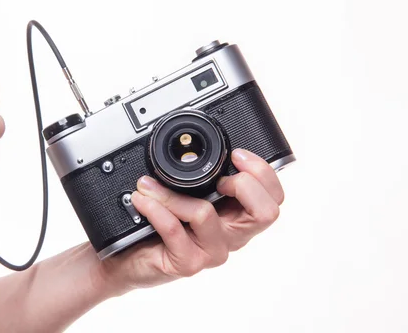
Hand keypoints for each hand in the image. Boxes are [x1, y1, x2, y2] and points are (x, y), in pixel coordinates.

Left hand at [101, 149, 283, 291]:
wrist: (134, 258)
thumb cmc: (161, 225)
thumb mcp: (187, 195)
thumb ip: (202, 177)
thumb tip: (201, 143)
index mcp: (238, 216)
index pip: (273, 198)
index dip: (263, 173)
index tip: (237, 155)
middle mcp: (232, 235)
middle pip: (266, 213)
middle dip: (243, 184)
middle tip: (217, 177)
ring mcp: (212, 251)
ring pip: (205, 214)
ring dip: (171, 194)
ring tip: (148, 186)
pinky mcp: (188, 263)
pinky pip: (174, 229)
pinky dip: (155, 208)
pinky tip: (142, 200)